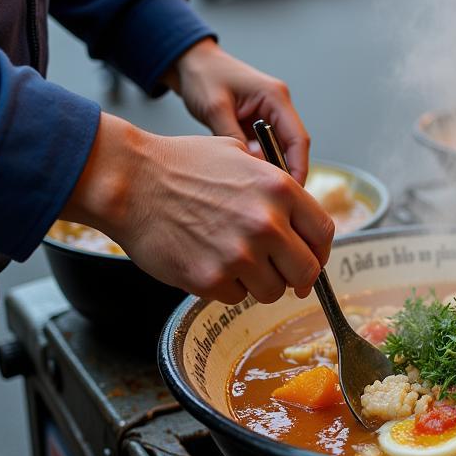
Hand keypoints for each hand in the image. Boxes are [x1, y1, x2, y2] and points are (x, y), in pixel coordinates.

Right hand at [61, 114, 333, 303]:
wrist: (131, 181)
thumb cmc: (182, 165)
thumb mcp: (241, 157)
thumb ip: (275, 187)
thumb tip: (297, 219)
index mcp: (281, 189)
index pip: (324, 233)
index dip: (320, 251)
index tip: (311, 257)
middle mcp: (267, 224)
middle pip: (307, 271)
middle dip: (295, 275)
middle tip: (279, 272)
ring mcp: (240, 255)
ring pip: (273, 291)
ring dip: (260, 283)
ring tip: (235, 262)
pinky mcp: (211, 279)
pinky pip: (235, 297)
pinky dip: (226, 287)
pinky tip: (207, 262)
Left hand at [163, 39, 309, 183]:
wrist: (191, 62)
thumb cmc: (203, 76)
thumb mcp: (215, 109)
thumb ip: (234, 138)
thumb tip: (252, 168)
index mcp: (275, 96)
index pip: (298, 139)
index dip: (298, 167)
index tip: (293, 192)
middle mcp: (278, 105)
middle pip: (293, 146)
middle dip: (285, 171)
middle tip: (271, 196)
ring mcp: (269, 114)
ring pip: (279, 149)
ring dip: (270, 166)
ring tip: (256, 187)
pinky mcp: (258, 121)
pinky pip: (265, 147)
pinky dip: (258, 161)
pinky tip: (246, 174)